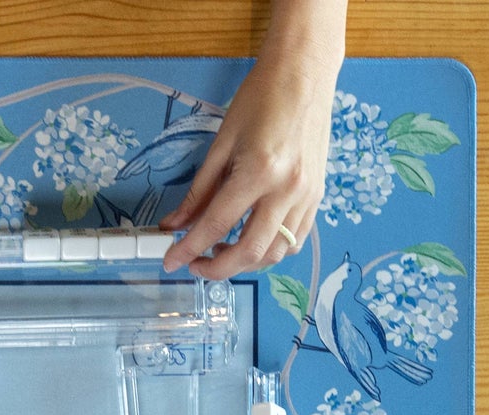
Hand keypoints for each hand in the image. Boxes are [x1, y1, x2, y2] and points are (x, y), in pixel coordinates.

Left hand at [162, 40, 338, 278]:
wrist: (305, 71)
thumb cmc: (261, 99)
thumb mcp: (221, 144)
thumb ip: (199, 191)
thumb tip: (174, 225)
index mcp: (259, 172)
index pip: (216, 226)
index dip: (188, 250)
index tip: (170, 262)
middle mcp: (287, 189)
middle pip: (249, 252)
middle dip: (217, 268)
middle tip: (196, 264)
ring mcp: (307, 195)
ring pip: (275, 253)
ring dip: (245, 264)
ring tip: (221, 251)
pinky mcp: (317, 196)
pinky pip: (294, 240)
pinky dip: (270, 251)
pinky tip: (250, 241)